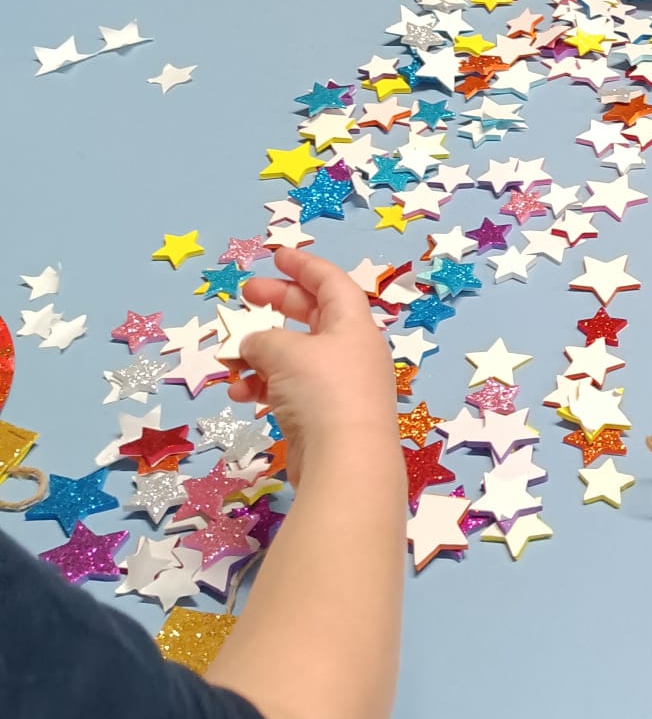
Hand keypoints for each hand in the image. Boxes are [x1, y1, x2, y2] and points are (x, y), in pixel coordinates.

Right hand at [226, 249, 396, 476]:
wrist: (346, 462)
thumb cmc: (323, 391)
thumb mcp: (286, 352)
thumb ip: (264, 339)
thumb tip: (253, 345)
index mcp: (353, 324)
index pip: (331, 283)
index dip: (303, 266)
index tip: (276, 257)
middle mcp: (351, 351)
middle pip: (312, 315)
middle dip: (277, 304)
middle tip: (245, 296)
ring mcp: (339, 385)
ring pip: (294, 356)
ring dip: (260, 354)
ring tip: (231, 360)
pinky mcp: (324, 417)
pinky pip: (289, 389)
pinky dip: (264, 387)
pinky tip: (241, 395)